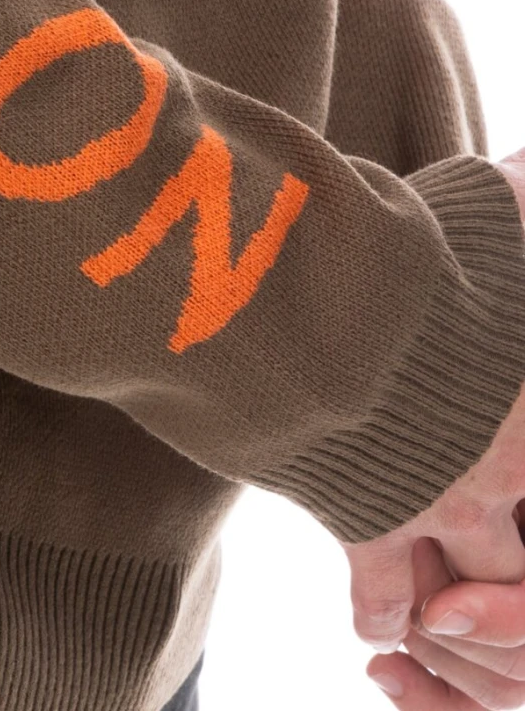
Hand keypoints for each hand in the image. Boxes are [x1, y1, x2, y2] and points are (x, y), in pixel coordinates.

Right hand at [344, 151, 524, 706]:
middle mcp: (510, 463)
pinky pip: (391, 604)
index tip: (510, 478)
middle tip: (495, 544)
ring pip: (480, 593)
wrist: (310, 299)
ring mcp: (446, 504)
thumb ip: (509, 197)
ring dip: (461, 597)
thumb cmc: (397, 241)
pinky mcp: (372, 528)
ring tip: (443, 597)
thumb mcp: (477, 203)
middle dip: (515, 558)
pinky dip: (386, 614)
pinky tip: (381, 616)